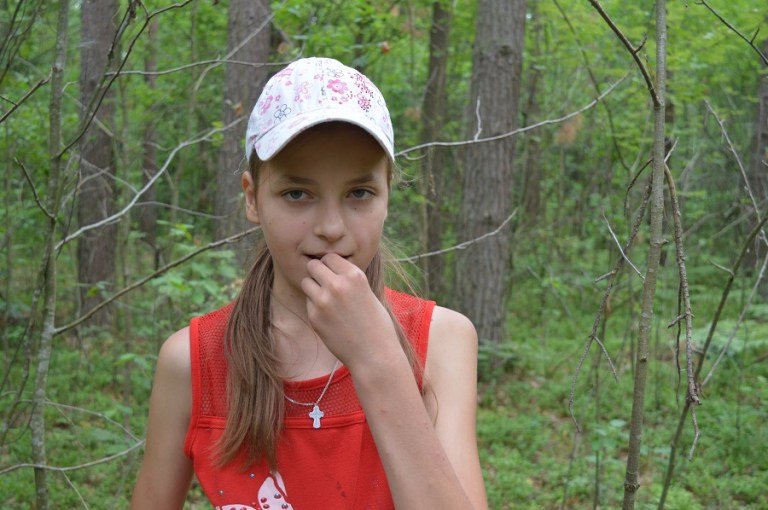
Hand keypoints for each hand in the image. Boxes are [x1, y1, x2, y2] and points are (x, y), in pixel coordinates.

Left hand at [301, 253, 398, 367]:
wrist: (374, 354)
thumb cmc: (376, 323)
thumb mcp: (367, 291)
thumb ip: (349, 278)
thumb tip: (328, 265)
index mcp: (354, 275)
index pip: (329, 257)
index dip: (331, 265)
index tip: (335, 274)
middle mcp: (337, 285)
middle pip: (313, 265)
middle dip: (318, 273)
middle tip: (326, 284)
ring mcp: (323, 301)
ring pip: (306, 282)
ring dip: (313, 288)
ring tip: (327, 299)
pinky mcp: (314, 317)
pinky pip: (308, 302)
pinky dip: (315, 306)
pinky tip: (330, 317)